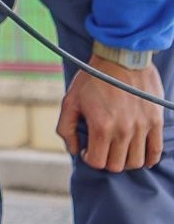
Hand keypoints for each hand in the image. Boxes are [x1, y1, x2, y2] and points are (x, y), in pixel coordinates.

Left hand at [57, 56, 165, 171]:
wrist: (121, 58)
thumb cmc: (93, 78)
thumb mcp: (70, 100)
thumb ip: (66, 128)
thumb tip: (74, 150)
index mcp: (101, 126)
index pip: (97, 162)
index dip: (89, 159)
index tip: (87, 150)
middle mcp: (124, 130)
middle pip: (117, 165)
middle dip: (106, 161)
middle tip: (101, 148)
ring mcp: (142, 127)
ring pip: (136, 162)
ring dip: (124, 160)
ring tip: (117, 148)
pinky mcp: (156, 121)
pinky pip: (156, 151)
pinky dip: (148, 158)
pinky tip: (137, 152)